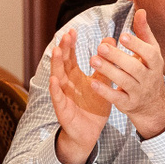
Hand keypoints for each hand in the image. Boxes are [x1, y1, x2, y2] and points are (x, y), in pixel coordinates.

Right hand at [49, 28, 111, 163]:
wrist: (89, 132)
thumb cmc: (93, 107)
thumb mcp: (102, 83)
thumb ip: (105, 65)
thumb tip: (110, 41)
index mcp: (75, 77)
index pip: (71, 57)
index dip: (70, 45)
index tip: (72, 31)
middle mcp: (66, 84)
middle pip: (63, 64)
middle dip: (63, 50)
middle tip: (65, 36)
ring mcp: (62, 96)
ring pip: (57, 77)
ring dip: (56, 64)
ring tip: (57, 51)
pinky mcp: (62, 109)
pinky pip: (57, 98)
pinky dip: (55, 89)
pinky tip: (54, 80)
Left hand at [89, 9, 164, 138]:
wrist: (152, 104)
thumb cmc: (148, 70)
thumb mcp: (150, 52)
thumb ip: (144, 32)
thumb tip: (141, 10)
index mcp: (155, 63)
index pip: (149, 54)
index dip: (137, 45)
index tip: (123, 36)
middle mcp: (149, 78)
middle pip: (134, 68)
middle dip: (118, 57)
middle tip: (101, 47)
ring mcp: (139, 92)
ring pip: (124, 82)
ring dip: (108, 71)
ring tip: (93, 60)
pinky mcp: (128, 104)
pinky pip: (117, 98)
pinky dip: (105, 91)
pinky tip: (93, 82)